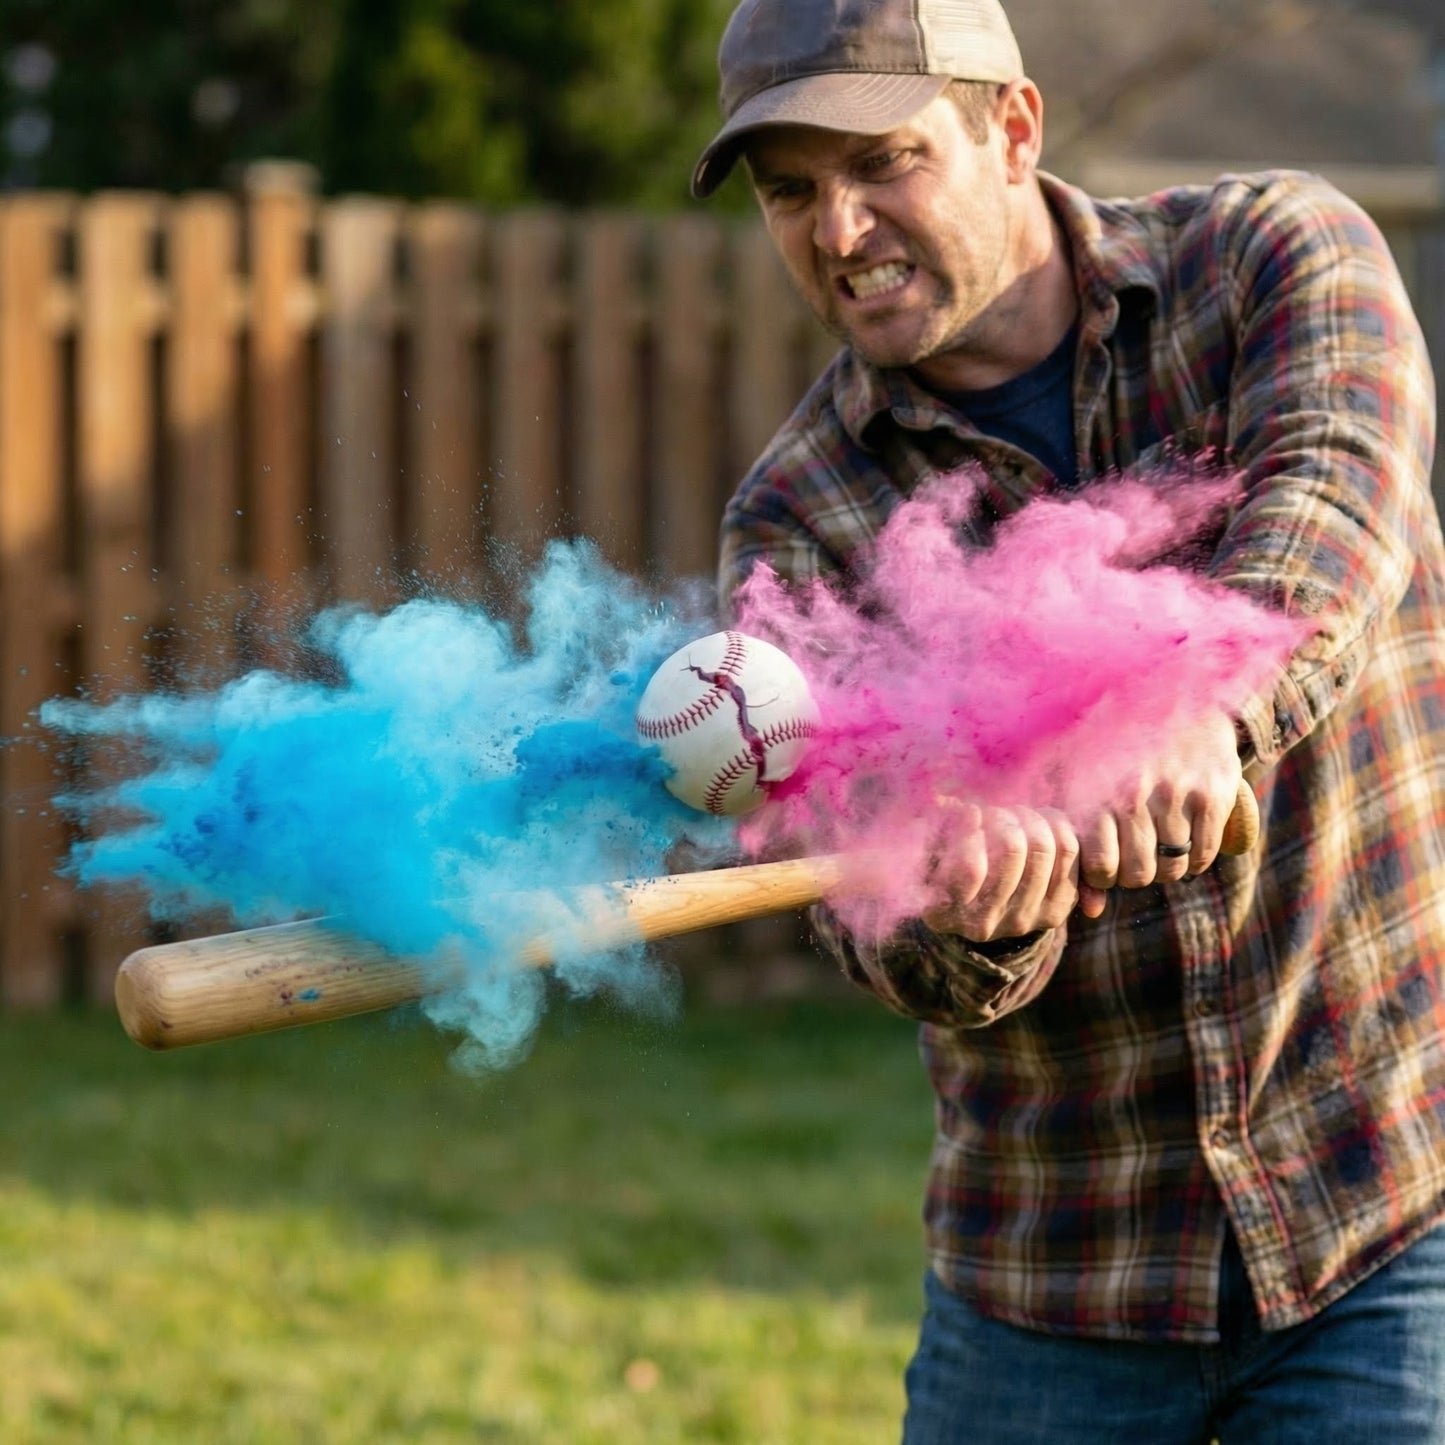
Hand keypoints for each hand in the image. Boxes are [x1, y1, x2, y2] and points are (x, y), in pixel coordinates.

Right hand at [923, 800, 1107, 944]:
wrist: (980, 901)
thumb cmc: (946, 861)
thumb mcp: (930, 846)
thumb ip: (939, 826)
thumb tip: (956, 803)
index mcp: (942, 913)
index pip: (971, 866)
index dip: (972, 826)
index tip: (970, 810)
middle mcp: (984, 926)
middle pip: (1012, 848)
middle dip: (1002, 816)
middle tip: (993, 811)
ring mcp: (1023, 921)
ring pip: (1043, 846)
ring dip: (1028, 818)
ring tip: (1013, 815)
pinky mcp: (1055, 910)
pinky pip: (1069, 851)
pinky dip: (1055, 825)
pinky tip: (1037, 822)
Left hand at [1078, 709, 1242, 890]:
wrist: (1172, 697)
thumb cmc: (1114, 749)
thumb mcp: (1083, 786)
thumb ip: (1079, 848)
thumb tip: (1091, 911)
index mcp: (1096, 793)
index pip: (1101, 869)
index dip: (1104, 874)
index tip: (1107, 859)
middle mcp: (1134, 795)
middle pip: (1138, 874)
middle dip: (1136, 873)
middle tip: (1137, 854)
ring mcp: (1175, 795)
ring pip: (1173, 867)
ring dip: (1168, 865)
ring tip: (1161, 843)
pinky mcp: (1212, 793)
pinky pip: (1204, 854)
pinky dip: (1197, 857)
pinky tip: (1188, 837)